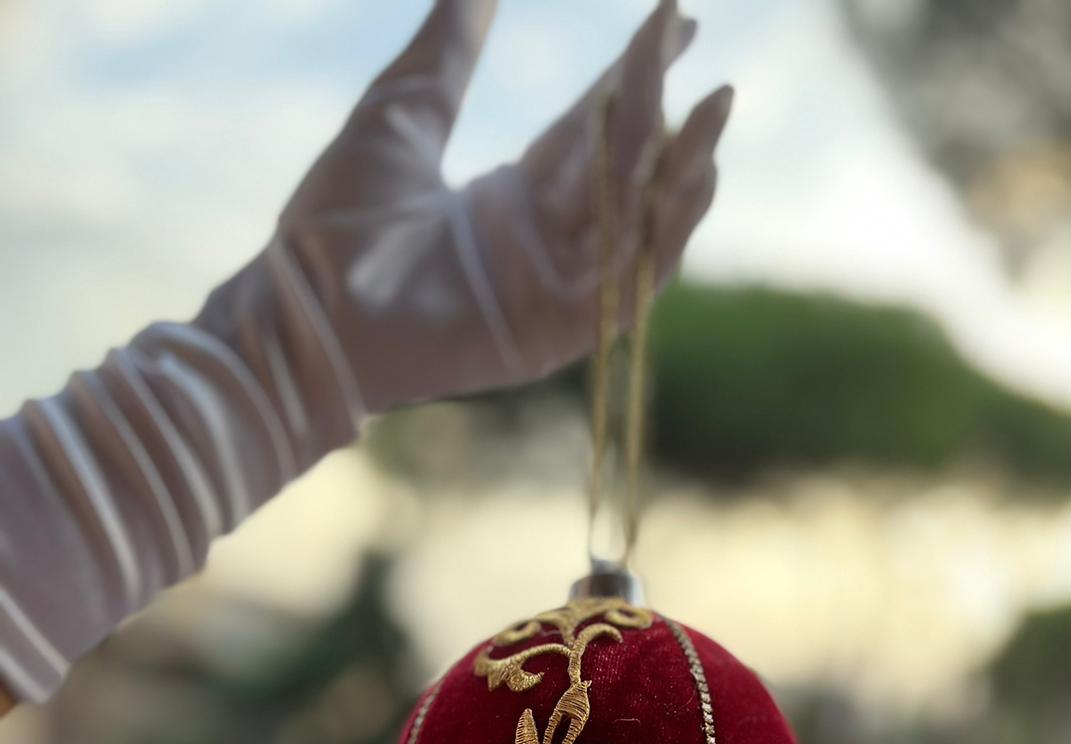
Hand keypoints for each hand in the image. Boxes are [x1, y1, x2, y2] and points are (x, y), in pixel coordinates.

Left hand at [258, 0, 731, 409]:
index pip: (593, 128)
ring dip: (681, 172)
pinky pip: (624, 288)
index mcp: (507, 195)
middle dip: (667, 113)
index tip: (676, 16)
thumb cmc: (334, 224)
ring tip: (713, 111)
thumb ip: (450, 46)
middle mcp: (540, 242)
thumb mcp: (403, 110)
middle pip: (622, 171)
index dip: (636, 74)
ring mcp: (550, 291)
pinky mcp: (554, 335)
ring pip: (635, 226)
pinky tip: (688, 186)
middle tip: (695, 52)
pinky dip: (661, 240)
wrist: (307, 313)